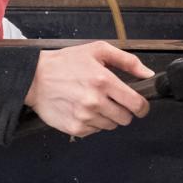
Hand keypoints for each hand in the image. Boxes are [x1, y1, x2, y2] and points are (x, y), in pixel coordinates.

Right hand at [23, 42, 152, 136]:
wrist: (34, 78)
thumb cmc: (66, 62)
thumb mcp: (98, 50)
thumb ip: (127, 61)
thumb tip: (148, 74)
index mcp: (104, 81)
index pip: (136, 104)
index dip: (142, 107)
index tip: (140, 106)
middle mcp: (95, 101)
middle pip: (125, 118)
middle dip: (124, 110)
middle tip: (113, 101)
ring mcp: (84, 117)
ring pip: (111, 126)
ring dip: (108, 117)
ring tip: (96, 103)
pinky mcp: (74, 128)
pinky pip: (95, 131)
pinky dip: (94, 123)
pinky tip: (84, 110)